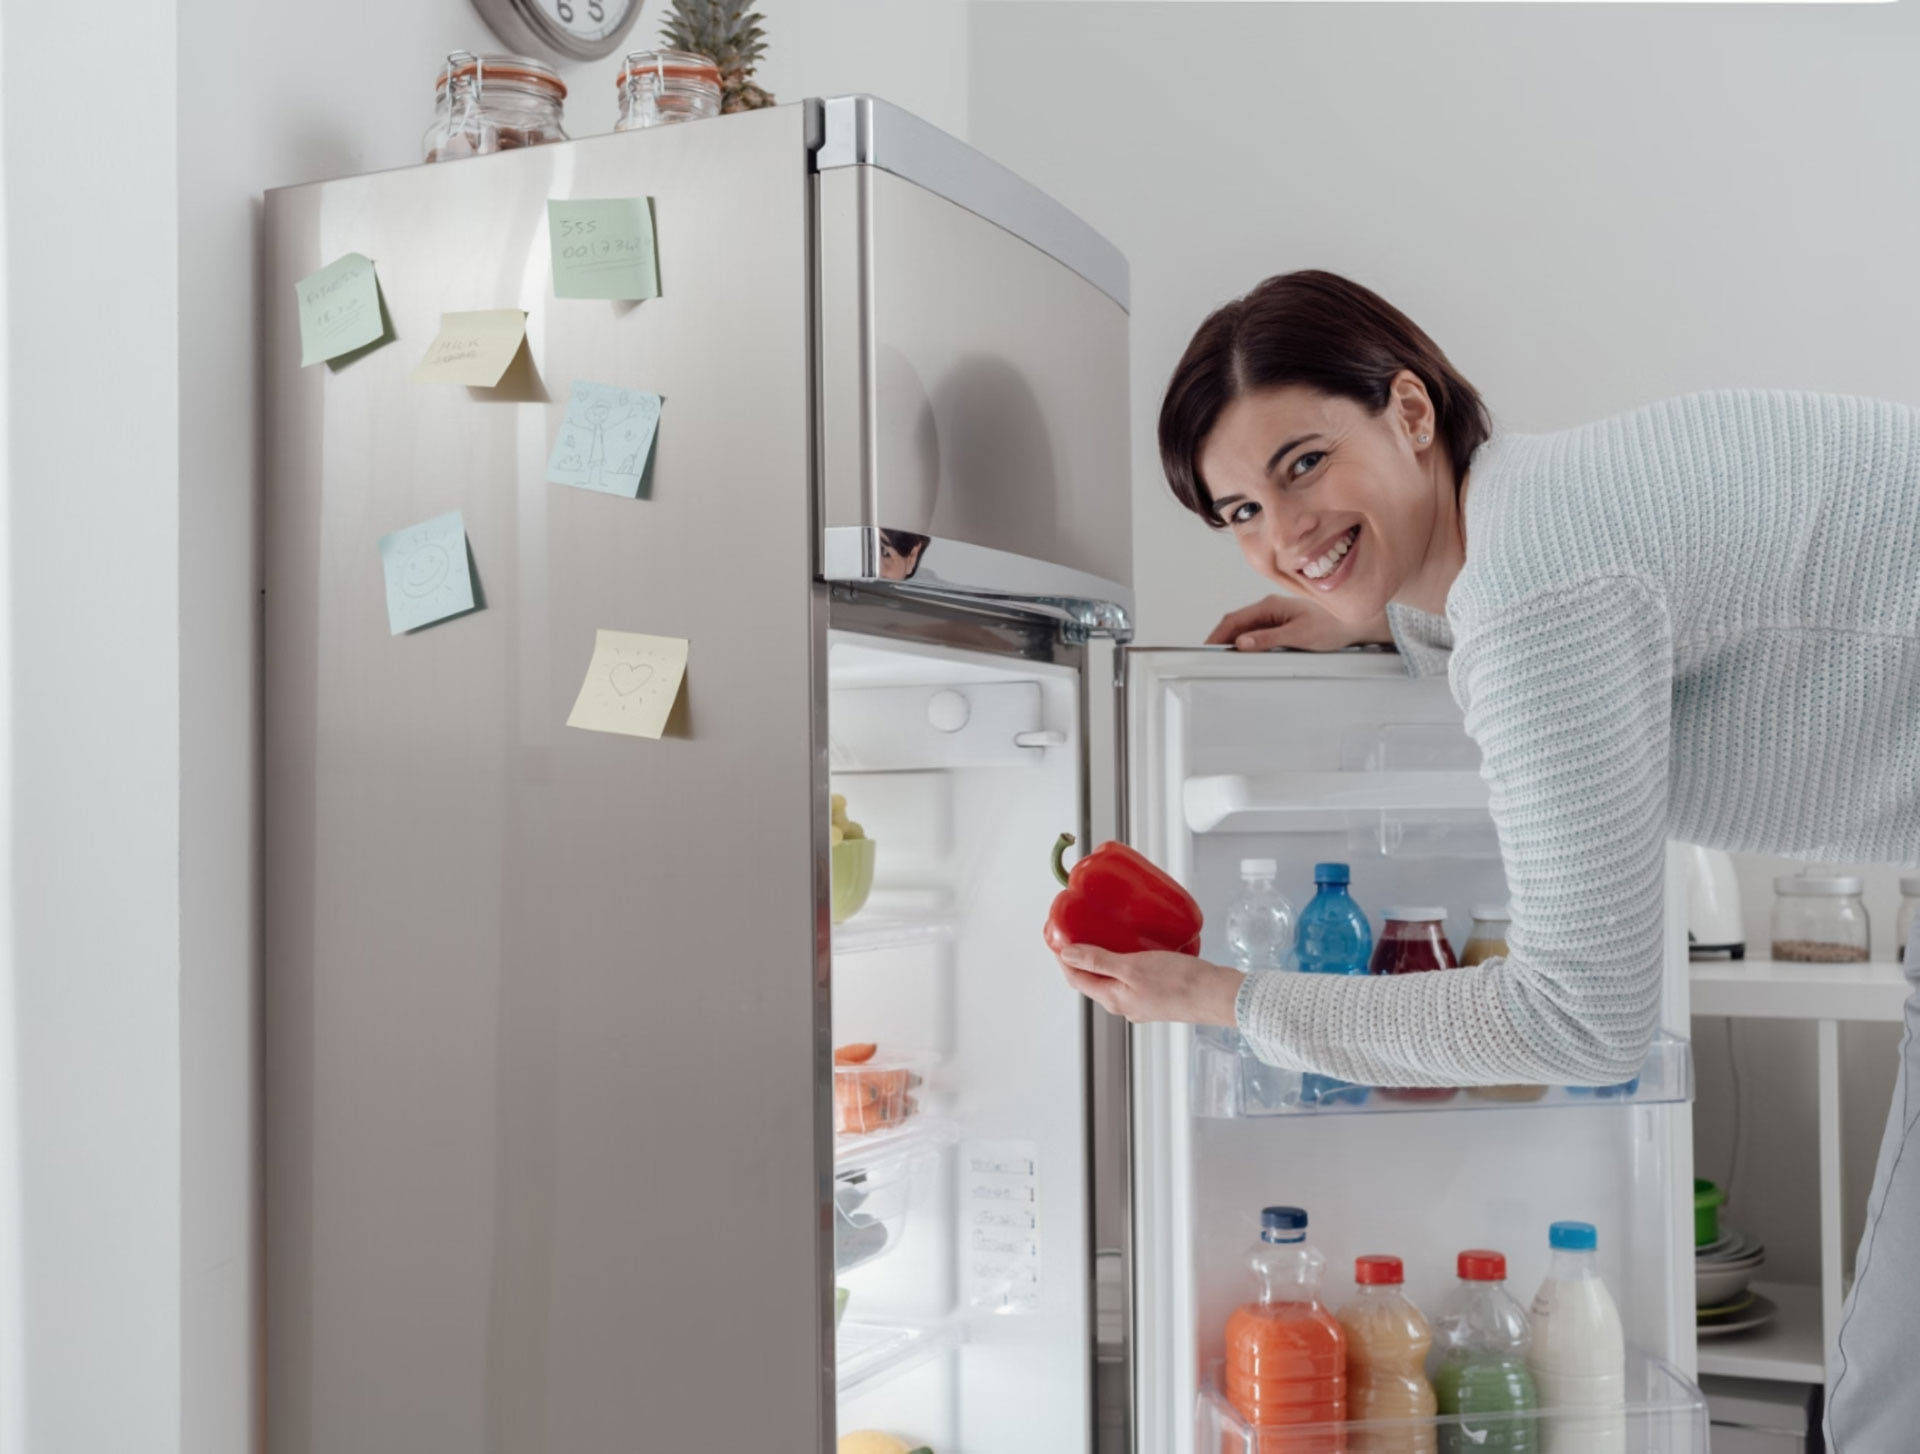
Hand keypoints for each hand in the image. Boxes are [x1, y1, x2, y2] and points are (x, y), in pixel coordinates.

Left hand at [1054, 943, 1243, 1026]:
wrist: (1217, 995)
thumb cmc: (1178, 982)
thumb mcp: (1132, 967)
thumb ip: (1098, 961)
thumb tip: (1066, 955)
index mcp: (1113, 1000)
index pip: (1076, 978)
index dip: (1064, 958)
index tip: (1059, 936)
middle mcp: (1124, 1005)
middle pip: (1092, 980)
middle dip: (1081, 958)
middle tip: (1079, 930)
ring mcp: (1141, 1003)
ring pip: (1113, 979)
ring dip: (1103, 959)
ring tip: (1104, 934)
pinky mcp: (1158, 997)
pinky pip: (1132, 978)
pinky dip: (1125, 962)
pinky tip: (1136, 947)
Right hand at [1205, 593, 1391, 651]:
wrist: (1355, 625)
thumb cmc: (1331, 626)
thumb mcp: (1299, 635)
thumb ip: (1269, 639)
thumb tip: (1241, 643)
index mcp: (1270, 606)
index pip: (1234, 620)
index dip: (1217, 636)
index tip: (1206, 651)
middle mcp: (1269, 609)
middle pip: (1235, 625)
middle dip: (1221, 642)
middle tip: (1210, 661)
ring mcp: (1273, 617)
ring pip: (1244, 631)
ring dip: (1233, 645)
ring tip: (1225, 662)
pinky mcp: (1279, 626)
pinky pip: (1256, 636)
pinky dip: (1246, 647)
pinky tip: (1245, 658)